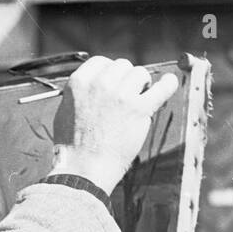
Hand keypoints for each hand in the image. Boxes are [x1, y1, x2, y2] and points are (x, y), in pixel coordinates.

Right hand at [49, 56, 179, 194]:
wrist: (82, 169)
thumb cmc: (72, 146)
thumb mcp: (64, 111)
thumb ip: (80, 94)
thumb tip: (94, 84)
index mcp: (79, 82)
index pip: (100, 62)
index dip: (109, 72)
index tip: (113, 83)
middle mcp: (100, 84)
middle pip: (122, 65)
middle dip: (125, 78)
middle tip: (125, 95)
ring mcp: (121, 95)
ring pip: (139, 73)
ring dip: (141, 84)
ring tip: (138, 99)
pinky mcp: (139, 109)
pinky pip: (161, 87)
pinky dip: (167, 84)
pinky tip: (168, 83)